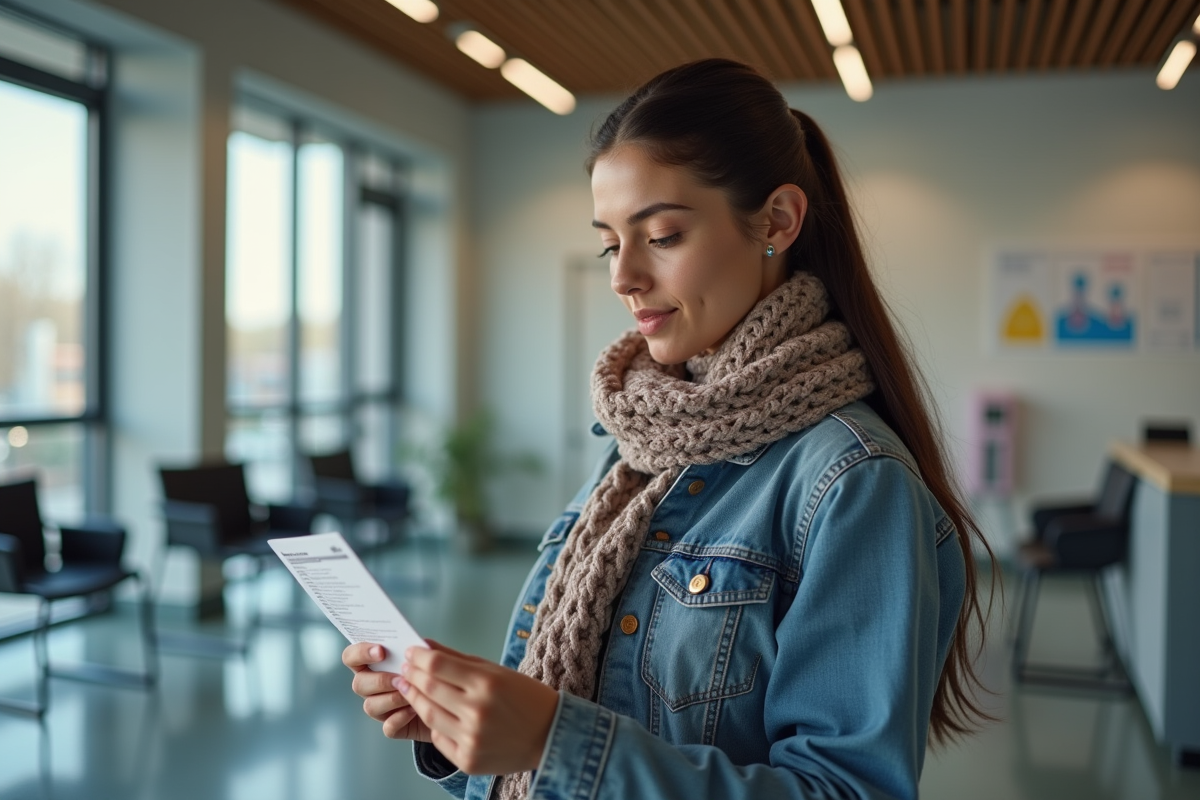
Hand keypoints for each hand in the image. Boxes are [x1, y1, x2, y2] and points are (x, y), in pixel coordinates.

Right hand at [342, 642, 431, 741]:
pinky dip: (400, 718)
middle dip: (380, 680)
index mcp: (373, 664)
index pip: (351, 656)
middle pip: (358, 684)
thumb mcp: (430, 656)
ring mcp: (380, 708)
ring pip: (370, 706)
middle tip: (400, 678)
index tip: (381, 651)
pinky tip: (414, 710)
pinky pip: (388, 726)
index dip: (360, 653)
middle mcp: (371, 686)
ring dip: (391, 699)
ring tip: (411, 693)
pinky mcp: (393, 726)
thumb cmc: (434, 673)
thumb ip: (421, 648)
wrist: (448, 701)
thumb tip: (413, 645)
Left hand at [395, 640, 559, 775]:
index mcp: (487, 684)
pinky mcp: (468, 760)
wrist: (550, 736)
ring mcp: (472, 739)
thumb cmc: (525, 698)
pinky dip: (434, 725)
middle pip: (429, 688)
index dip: (418, 657)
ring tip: (409, 689)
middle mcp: (477, 712)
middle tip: (405, 670)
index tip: (411, 653)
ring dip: (415, 699)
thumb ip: (458, 659)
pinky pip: (439, 739)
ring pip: (428, 715)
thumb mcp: (496, 671)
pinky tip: (433, 714)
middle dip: (412, 676)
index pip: (438, 665)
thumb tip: (426, 646)